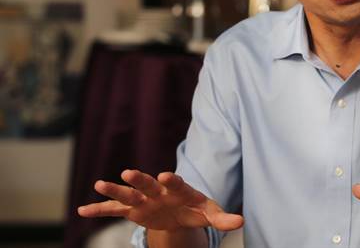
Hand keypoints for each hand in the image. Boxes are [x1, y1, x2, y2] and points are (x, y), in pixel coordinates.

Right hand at [78, 170, 242, 231]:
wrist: (182, 210)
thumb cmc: (197, 209)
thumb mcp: (210, 214)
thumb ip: (223, 218)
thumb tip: (241, 221)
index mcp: (180, 189)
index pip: (176, 183)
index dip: (172, 179)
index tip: (165, 175)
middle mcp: (159, 191)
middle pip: (148, 183)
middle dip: (139, 179)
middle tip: (128, 173)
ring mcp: (144, 199)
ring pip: (128, 194)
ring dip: (114, 190)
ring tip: (98, 185)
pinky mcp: (134, 209)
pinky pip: (115, 209)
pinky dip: (100, 209)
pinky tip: (82, 209)